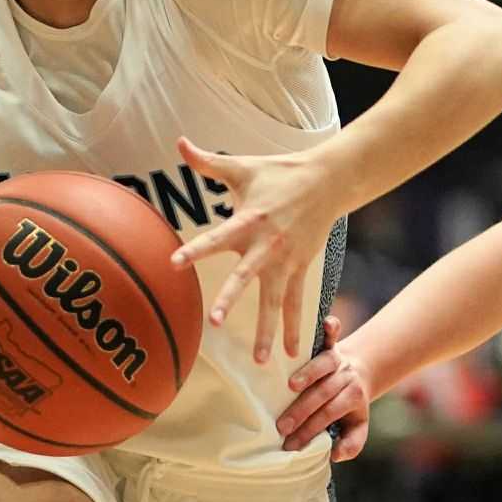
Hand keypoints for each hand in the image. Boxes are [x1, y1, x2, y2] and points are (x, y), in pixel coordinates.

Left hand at [168, 136, 347, 364]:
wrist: (327, 181)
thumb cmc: (279, 173)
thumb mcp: (242, 167)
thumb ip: (207, 162)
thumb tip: (179, 141)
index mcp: (248, 221)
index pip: (216, 239)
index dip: (195, 251)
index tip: (174, 263)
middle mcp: (266, 246)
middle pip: (245, 278)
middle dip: (230, 300)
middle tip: (214, 322)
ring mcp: (286, 262)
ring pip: (275, 302)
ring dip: (266, 331)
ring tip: (259, 360)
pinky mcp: (301, 269)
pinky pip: (296, 303)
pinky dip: (294, 328)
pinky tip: (292, 353)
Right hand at [276, 312, 372, 460]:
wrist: (360, 373)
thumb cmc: (351, 405)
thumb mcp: (357, 427)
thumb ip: (351, 444)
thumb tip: (336, 454)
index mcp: (353, 398)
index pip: (329, 415)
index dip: (310, 431)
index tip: (291, 445)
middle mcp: (346, 377)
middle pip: (324, 394)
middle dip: (302, 411)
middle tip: (281, 426)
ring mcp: (338, 359)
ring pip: (323, 365)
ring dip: (308, 374)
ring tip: (290, 385)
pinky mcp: (331, 344)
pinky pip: (331, 335)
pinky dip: (331, 328)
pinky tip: (328, 322)